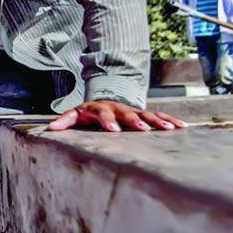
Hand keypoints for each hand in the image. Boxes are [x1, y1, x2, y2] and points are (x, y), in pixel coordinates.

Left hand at [48, 100, 186, 132]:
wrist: (107, 102)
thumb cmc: (90, 113)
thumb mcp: (76, 115)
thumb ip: (64, 121)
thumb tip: (50, 129)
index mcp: (101, 108)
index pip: (104, 113)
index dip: (108, 121)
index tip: (113, 131)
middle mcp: (119, 108)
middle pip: (128, 113)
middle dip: (135, 121)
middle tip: (143, 129)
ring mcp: (133, 110)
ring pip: (147, 114)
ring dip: (158, 121)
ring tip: (169, 129)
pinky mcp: (145, 114)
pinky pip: (159, 116)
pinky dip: (170, 120)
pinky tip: (182, 127)